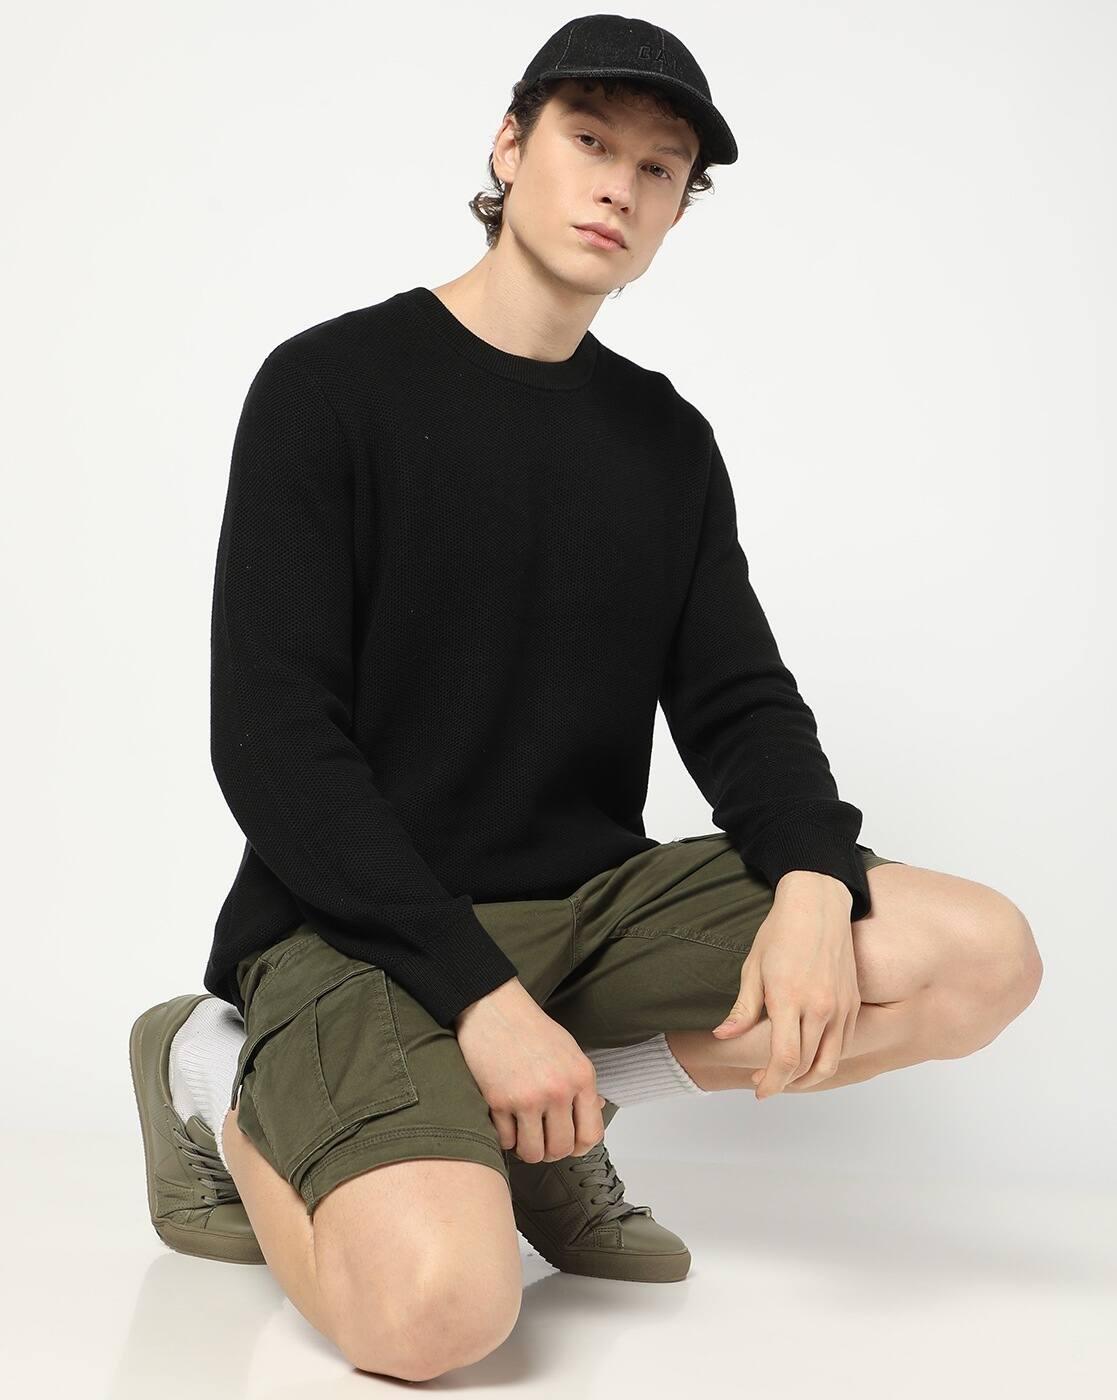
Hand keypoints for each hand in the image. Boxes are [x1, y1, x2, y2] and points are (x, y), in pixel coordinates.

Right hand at [453, 978, 606, 1161]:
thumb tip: (597, 1110)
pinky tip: (505, 1122)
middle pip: (561, 1149)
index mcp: (581, 1077)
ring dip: (527, 1149)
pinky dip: (505, 1138)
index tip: (568, 1144)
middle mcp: (558, 1090)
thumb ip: (583, 1084)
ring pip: (533, 1153)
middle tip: (541, 1140)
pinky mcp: (498, 1101)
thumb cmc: (532, 1028)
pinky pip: (505, 1142)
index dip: (579, 1147)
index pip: (591, 1135)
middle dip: (550, 1151)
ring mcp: (527, 1098)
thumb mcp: (570, 1051)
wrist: (494, 1007)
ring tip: (523, 1135)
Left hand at [710, 872, 859, 1097]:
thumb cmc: (781, 932)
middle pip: (806, 1066)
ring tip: (787, 1078)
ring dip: (808, 1078)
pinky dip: (828, 1059)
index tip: (759, 1090)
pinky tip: (810, 1057)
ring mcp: (841, 1006)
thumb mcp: (753, 967)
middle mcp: (820, 1007)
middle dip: (784, 1082)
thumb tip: (723, 1036)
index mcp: (790, 999)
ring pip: (830, 1062)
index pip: (784, 1059)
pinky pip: (844, 1044)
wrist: (818, 905)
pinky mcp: (853, 1003)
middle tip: (764, 1081)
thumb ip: (743, 1008)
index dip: (771, 1082)